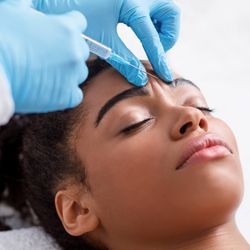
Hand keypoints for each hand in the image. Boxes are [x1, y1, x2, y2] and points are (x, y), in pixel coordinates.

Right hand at [0, 0, 88, 112]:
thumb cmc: (0, 39)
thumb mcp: (12, 11)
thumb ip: (27, 5)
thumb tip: (28, 4)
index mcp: (66, 29)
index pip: (79, 23)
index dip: (69, 26)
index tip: (60, 32)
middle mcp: (75, 52)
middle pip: (82, 50)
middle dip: (69, 51)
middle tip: (50, 55)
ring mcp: (73, 76)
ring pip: (80, 73)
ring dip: (69, 72)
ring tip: (48, 73)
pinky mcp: (67, 96)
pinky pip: (75, 94)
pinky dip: (66, 92)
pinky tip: (52, 89)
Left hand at [33, 0, 179, 85]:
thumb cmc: (77, 17)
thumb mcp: (103, 41)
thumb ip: (124, 61)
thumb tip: (141, 79)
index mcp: (131, 3)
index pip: (152, 37)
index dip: (159, 59)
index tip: (165, 76)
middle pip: (171, 13)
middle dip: (168, 35)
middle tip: (154, 48)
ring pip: (164, 9)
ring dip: (162, 27)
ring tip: (148, 40)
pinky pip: (151, 7)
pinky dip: (152, 21)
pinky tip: (139, 31)